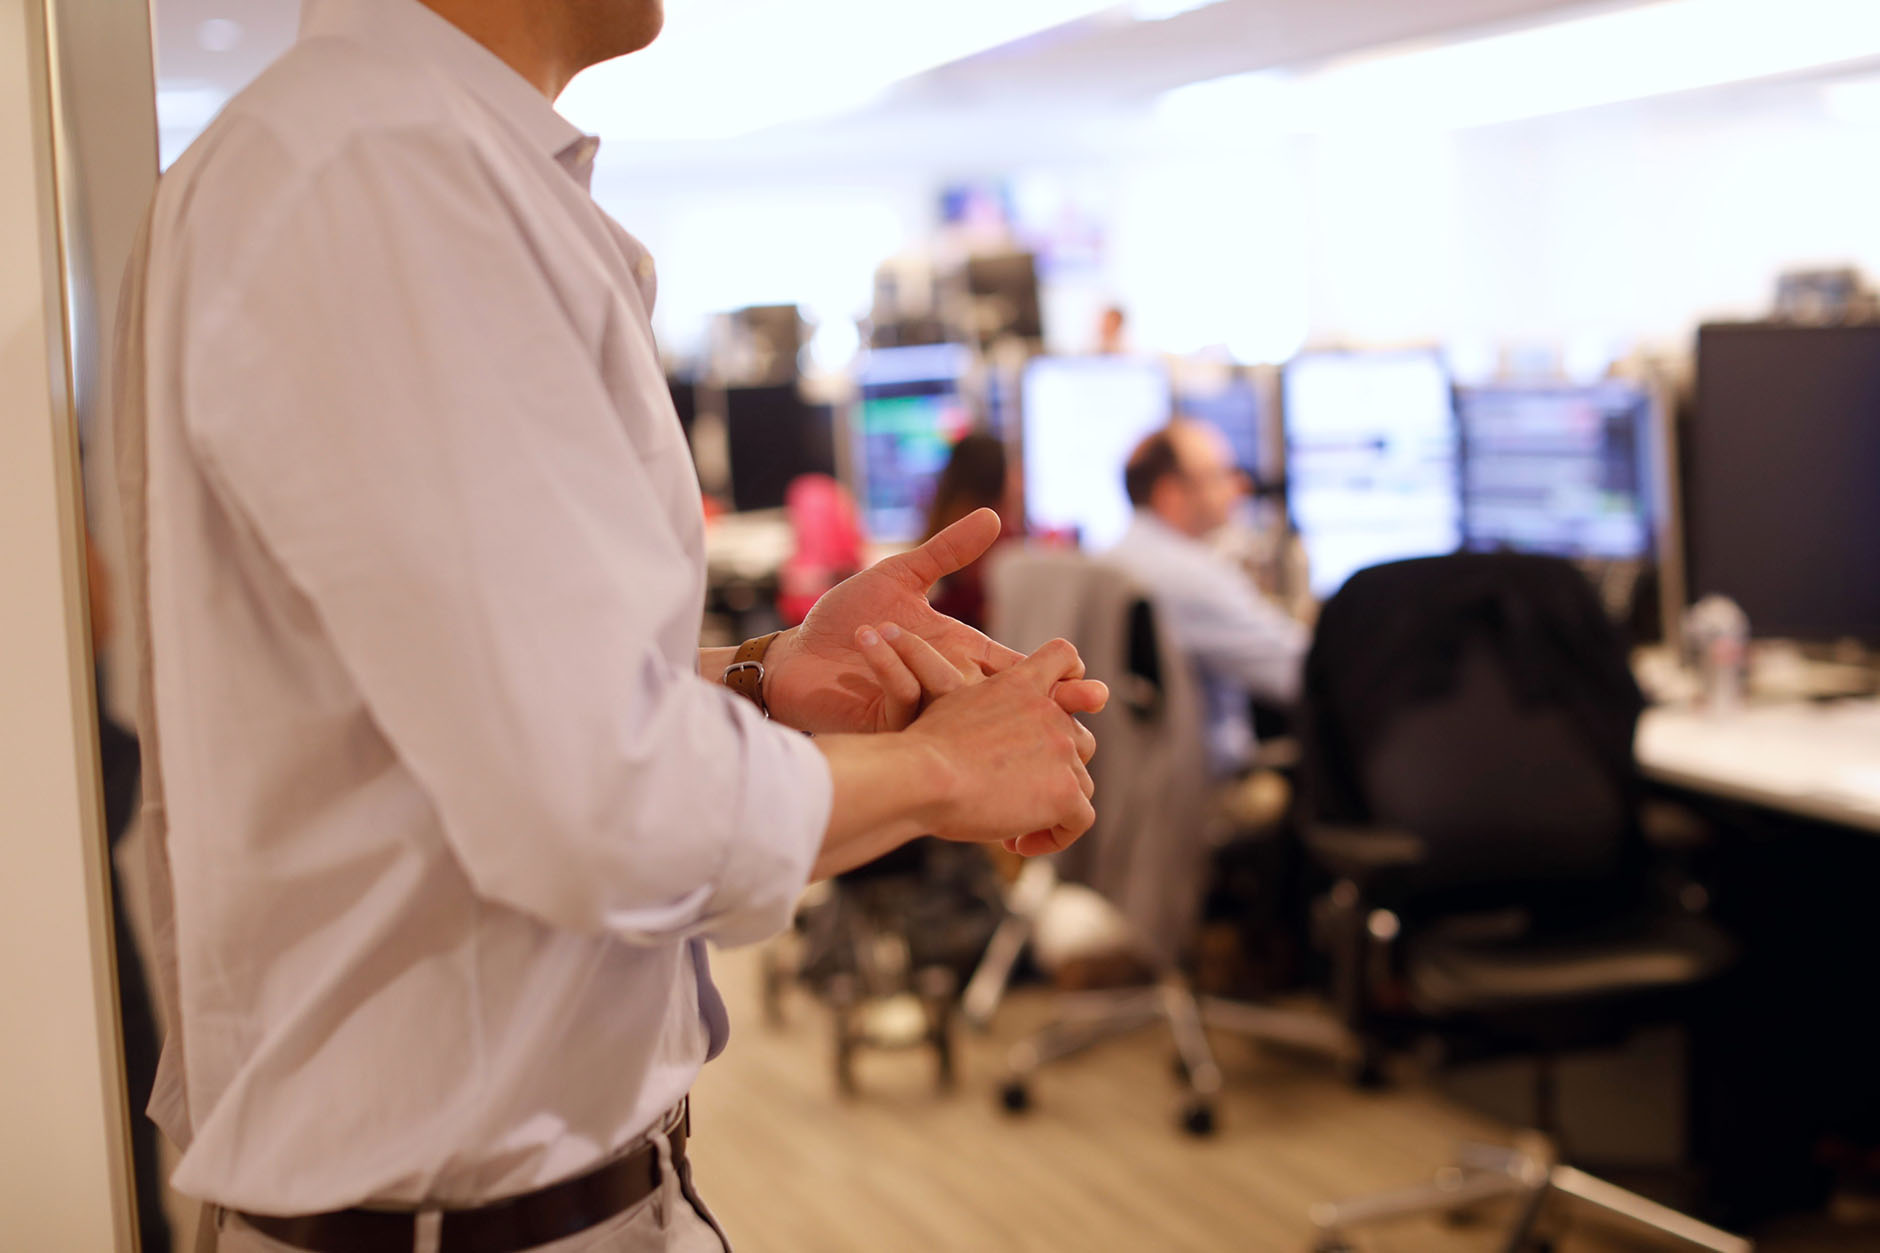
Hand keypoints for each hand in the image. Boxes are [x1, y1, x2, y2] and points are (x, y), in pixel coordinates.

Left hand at [762, 508, 1106, 733]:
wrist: (792, 657)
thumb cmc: (844, 620)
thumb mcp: (900, 576)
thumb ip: (947, 551)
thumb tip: (994, 513)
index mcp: (959, 654)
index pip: (1018, 670)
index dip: (1056, 677)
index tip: (1089, 678)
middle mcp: (949, 688)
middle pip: (1011, 707)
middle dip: (1052, 710)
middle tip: (1089, 711)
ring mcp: (923, 710)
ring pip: (974, 721)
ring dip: (1002, 718)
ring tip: (1033, 717)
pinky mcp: (890, 723)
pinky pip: (912, 704)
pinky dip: (910, 681)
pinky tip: (909, 666)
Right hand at [903, 639, 1099, 852]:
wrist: (922, 774)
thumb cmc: (920, 749)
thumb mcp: (948, 706)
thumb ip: (978, 710)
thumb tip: (976, 734)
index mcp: (1019, 684)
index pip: (1064, 659)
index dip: (1074, 681)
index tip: (1068, 705)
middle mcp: (1050, 712)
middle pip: (1080, 741)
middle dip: (1056, 771)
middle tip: (1016, 795)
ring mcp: (1062, 750)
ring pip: (1081, 785)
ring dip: (1052, 808)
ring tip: (1011, 829)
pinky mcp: (1065, 792)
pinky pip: (1079, 820)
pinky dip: (1056, 837)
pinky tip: (1017, 845)